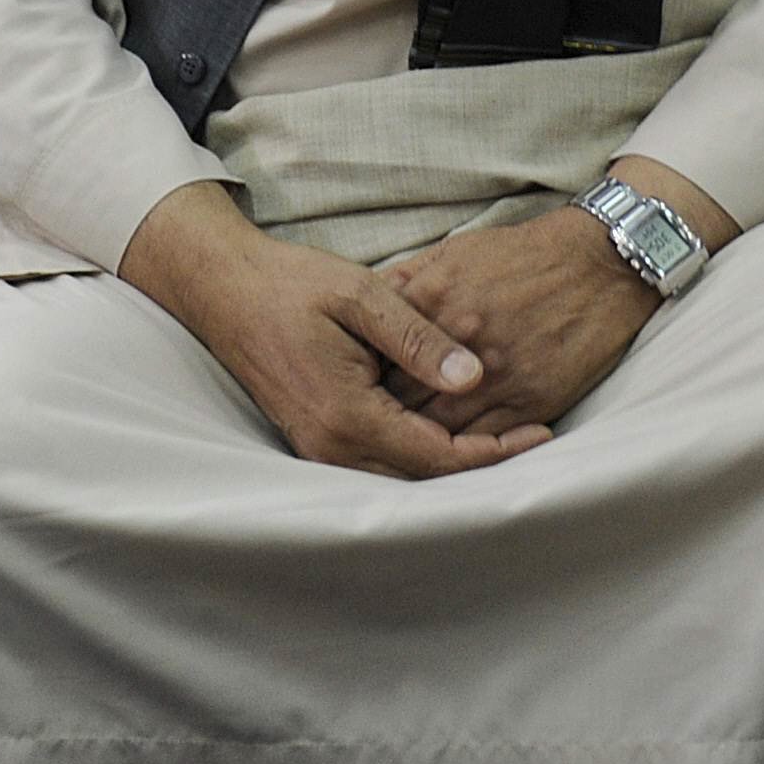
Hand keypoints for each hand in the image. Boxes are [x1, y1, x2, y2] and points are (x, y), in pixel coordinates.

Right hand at [119, 182, 547, 477]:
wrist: (224, 289)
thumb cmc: (292, 284)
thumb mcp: (364, 296)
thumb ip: (420, 339)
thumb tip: (475, 377)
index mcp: (346, 415)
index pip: (436, 455)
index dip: (493, 452)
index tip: (540, 434)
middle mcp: (330, 446)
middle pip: (422, 478)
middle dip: (482, 462)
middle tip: (535, 437)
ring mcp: (318, 448)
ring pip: (400, 475)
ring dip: (452, 460)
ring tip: (505, 435)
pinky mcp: (315, 439)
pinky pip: (378, 461)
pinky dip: (420, 451)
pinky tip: (452, 425)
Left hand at [383, 205, 661, 437]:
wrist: (597, 263)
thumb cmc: (523, 255)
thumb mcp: (455, 251)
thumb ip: (408, 280)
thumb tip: (367, 302)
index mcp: (432, 301)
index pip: (375, 356)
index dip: (360, 378)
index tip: (353, 388)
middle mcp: (459, 342)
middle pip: (399, 399)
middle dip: (382, 414)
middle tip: (369, 427)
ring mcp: (496, 376)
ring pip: (438, 429)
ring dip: (418, 440)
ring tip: (402, 446)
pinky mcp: (530, 399)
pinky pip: (484, 442)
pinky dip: (462, 451)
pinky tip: (447, 452)